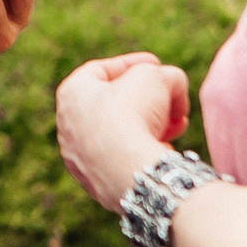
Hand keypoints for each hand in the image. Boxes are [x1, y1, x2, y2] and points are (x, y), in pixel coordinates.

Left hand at [55, 54, 191, 208]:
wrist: (129, 171)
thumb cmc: (134, 115)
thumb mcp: (158, 77)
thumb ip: (168, 75)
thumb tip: (175, 89)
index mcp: (71, 94)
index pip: (100, 70)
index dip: (132, 64)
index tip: (157, 65)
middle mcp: (68, 127)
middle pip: (114, 104)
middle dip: (149, 100)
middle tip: (171, 100)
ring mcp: (81, 159)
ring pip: (121, 134)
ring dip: (153, 125)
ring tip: (178, 124)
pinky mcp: (98, 183)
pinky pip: (124, 160)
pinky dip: (144, 150)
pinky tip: (166, 149)